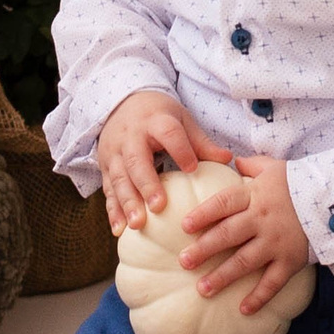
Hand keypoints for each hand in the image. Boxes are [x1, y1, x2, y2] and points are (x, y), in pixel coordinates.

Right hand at [97, 89, 230, 235]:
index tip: (192, 168)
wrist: (123, 103)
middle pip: (137, 160)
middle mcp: (132, 137)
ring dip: (127, 202)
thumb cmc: (159, 116)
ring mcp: (115, 152)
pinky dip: (113, 211)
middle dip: (146, 184)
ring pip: (119, 178)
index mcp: (156, 122)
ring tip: (137, 225)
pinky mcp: (105, 166)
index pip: (168, 134)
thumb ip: (201, 142)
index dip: (180, 150)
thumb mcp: (181, 120)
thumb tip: (228, 160)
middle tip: (158, 206)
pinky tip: (119, 230)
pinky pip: (108, 190)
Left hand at [179, 153, 310, 316]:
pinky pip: (273, 282)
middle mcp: (262, 220)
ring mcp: (276, 242)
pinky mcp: (291, 260)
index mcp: (255, 195)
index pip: (223, 203)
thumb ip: (251, 166)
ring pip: (244, 262)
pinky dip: (259, 297)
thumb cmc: (301, 181)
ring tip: (202, 289)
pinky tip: (243, 310)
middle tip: (184, 261)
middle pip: (228, 235)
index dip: (203, 214)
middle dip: (204, 249)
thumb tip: (233, 160)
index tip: (184, 226)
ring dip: (222, 277)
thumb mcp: (275, 167)